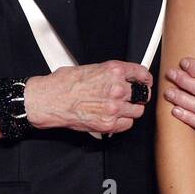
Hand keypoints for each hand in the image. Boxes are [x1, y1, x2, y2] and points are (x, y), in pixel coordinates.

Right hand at [23, 60, 151, 133]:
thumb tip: (120, 77)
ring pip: (137, 111)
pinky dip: (122, 123)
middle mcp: (117, 88)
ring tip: (120, 109)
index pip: (142, 73)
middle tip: (133, 98)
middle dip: (138, 96)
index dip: (145, 79)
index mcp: (113, 71)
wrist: (48, 100)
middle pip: (143, 94)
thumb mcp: (90, 68)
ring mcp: (114, 107)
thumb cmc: (63, 84)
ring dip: (130, 110)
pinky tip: (113, 118)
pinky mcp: (108, 123)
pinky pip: (127, 125)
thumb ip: (109, 74)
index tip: (145, 82)